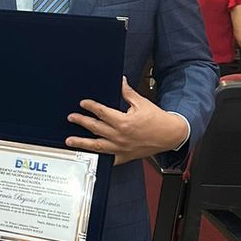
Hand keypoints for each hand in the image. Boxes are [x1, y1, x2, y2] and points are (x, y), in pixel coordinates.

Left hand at [65, 77, 188, 165]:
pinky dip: (99, 158)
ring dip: (82, 143)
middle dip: (81, 122)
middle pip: (95, 128)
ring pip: (97, 146)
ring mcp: (121, 148)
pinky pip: (109, 159)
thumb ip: (127, 93)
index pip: (102, 112)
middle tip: (71, 118)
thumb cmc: (157, 119)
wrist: (170, 135)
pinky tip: (89, 157)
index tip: (83, 103)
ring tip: (70, 141)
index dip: (91, 106)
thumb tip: (120, 81)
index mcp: (123, 122)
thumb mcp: (141, 103)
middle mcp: (120, 136)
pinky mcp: (124, 156)